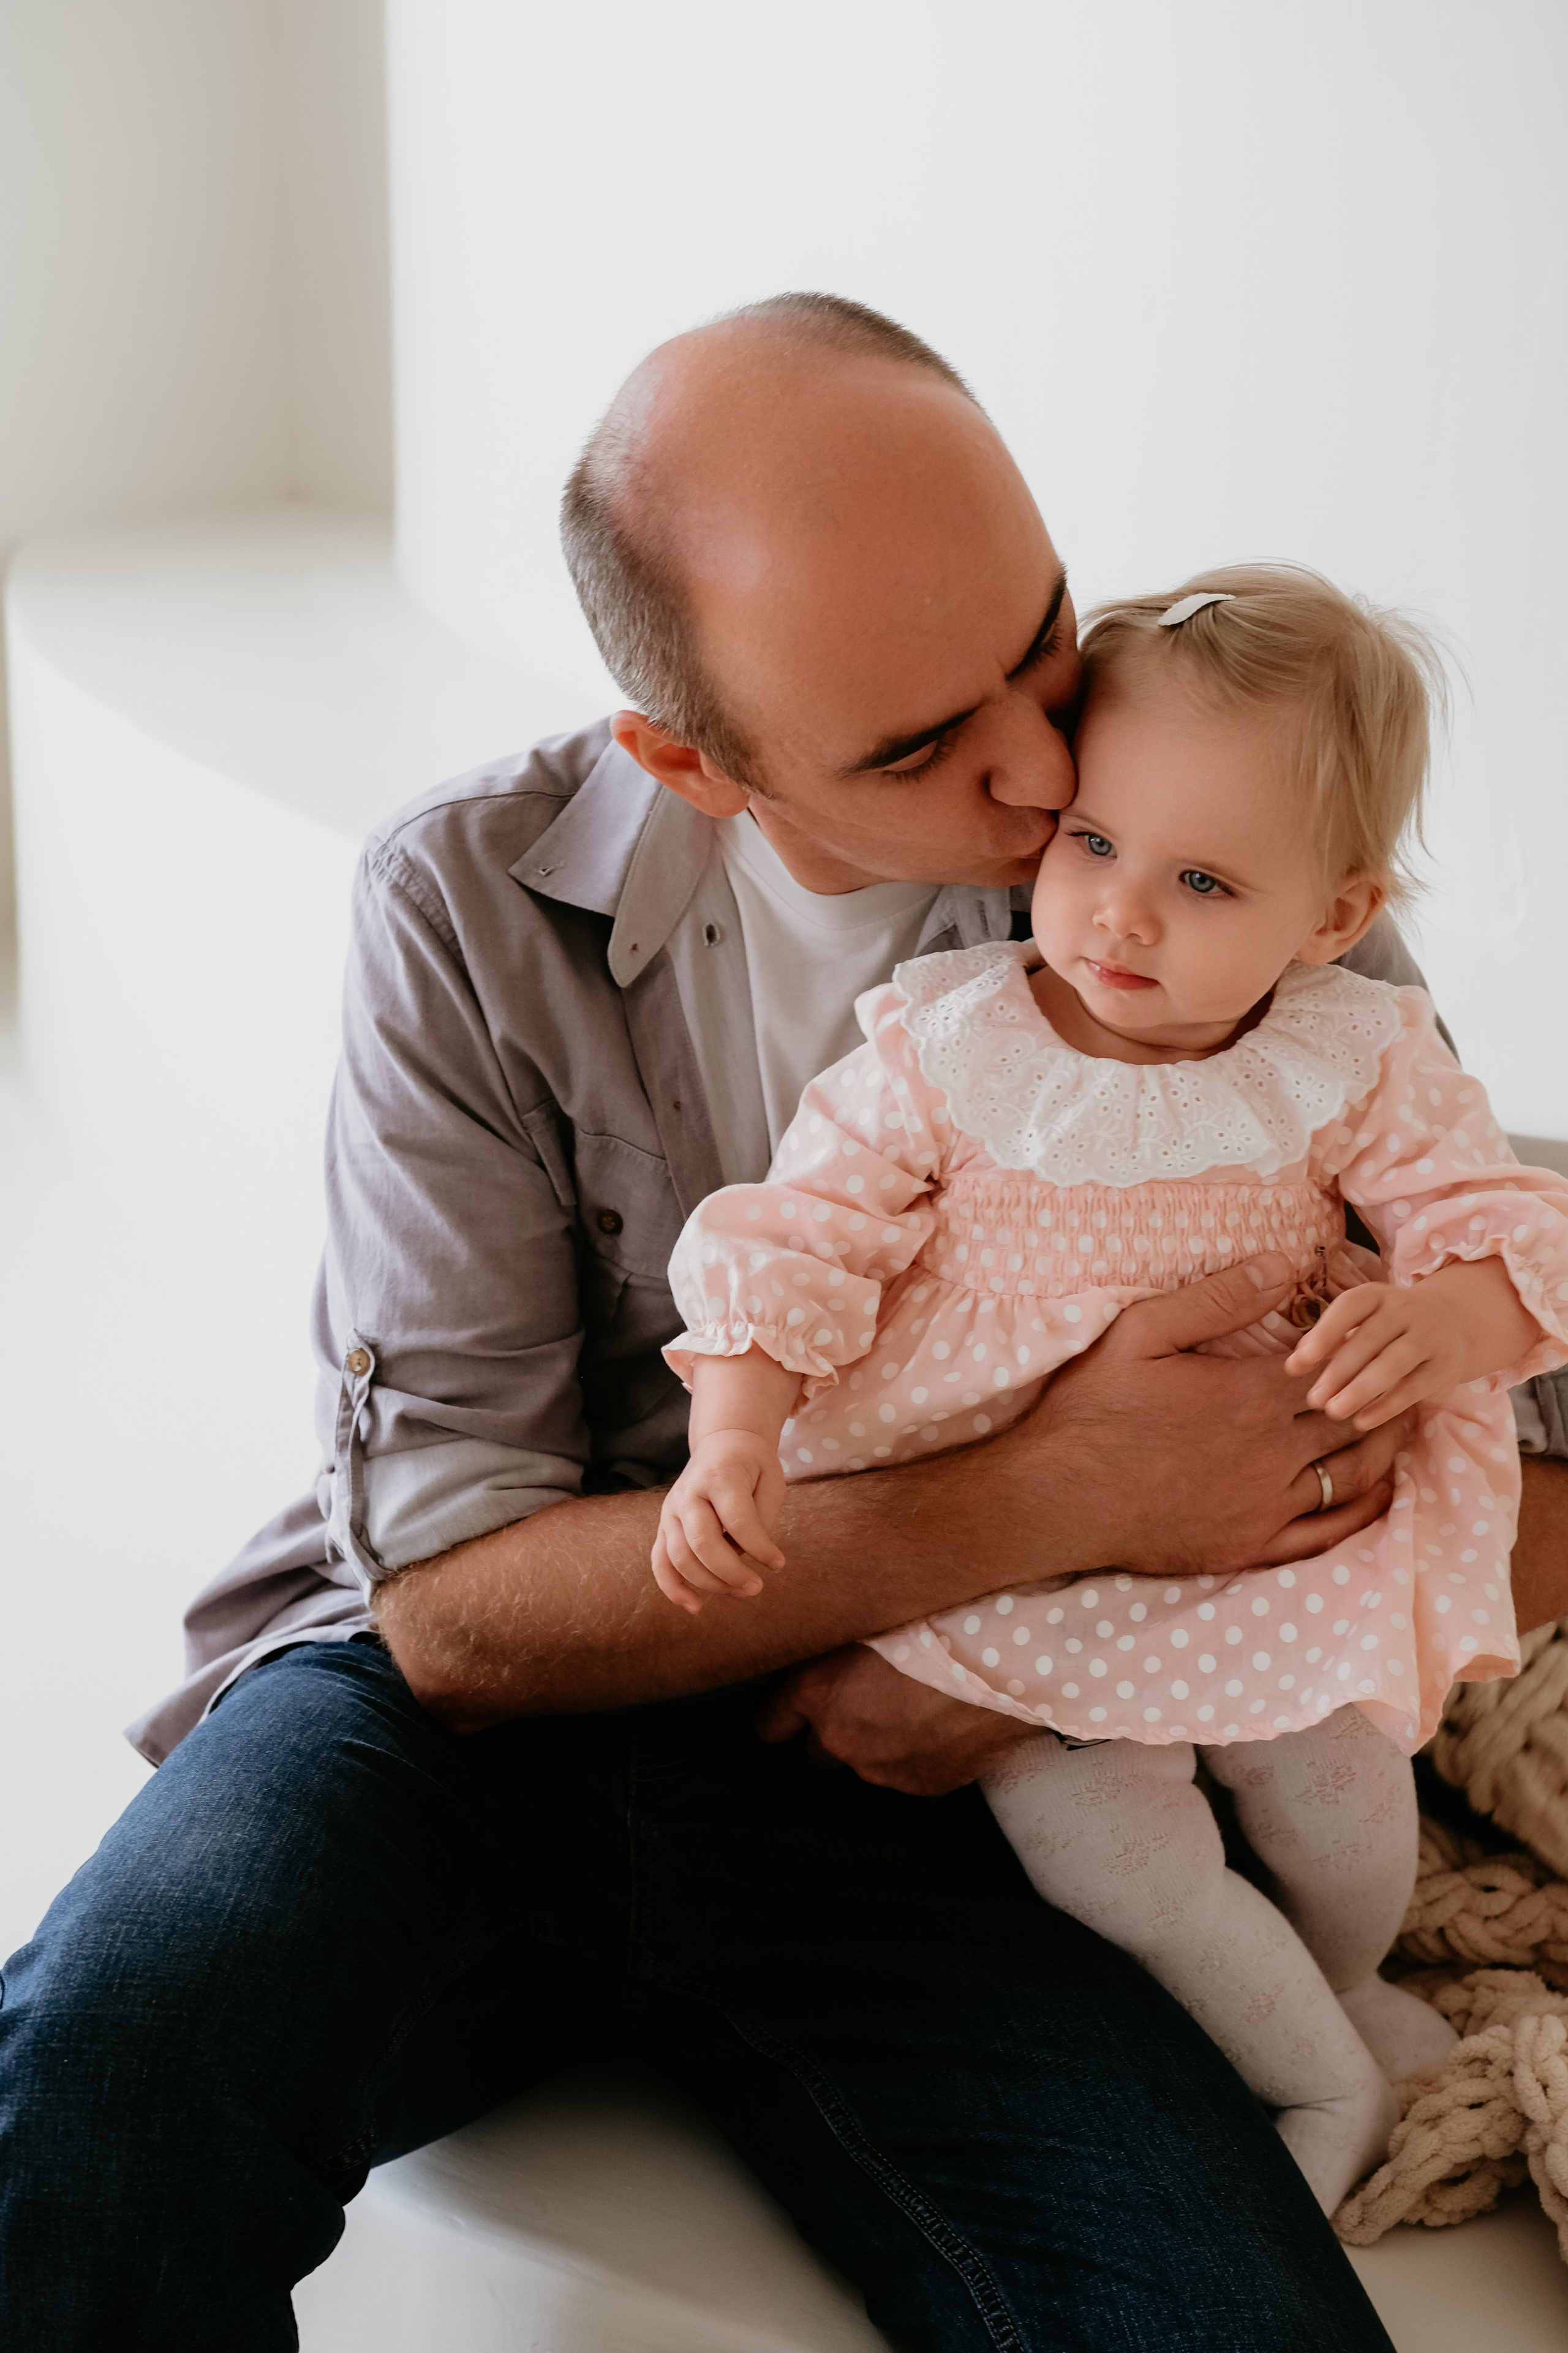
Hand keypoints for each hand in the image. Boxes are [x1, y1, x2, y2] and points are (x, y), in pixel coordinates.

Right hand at [652, 1432, 786, 1614]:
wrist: (723, 1443)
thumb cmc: (753, 1466)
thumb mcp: (771, 1482)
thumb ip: (759, 1519)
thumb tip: (742, 1558)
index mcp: (719, 1475)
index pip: (736, 1520)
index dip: (759, 1547)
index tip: (778, 1563)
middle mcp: (689, 1492)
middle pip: (702, 1542)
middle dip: (731, 1573)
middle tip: (756, 1587)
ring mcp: (671, 1510)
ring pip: (680, 1557)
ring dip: (710, 1584)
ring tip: (740, 1592)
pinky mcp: (664, 1525)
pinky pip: (660, 1562)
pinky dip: (673, 1587)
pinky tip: (695, 1606)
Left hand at [756, 1647, 1037, 1794]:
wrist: (1001, 1658)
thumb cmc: (936, 1623)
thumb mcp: (870, 1618)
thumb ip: (837, 1647)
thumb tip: (823, 1649)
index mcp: (819, 1693)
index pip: (770, 1723)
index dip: (781, 1715)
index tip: (789, 1711)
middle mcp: (841, 1739)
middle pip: (817, 1751)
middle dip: (836, 1729)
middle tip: (867, 1699)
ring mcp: (882, 1768)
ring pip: (865, 1762)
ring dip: (878, 1743)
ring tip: (913, 1708)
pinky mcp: (922, 1785)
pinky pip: (906, 1772)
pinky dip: (916, 1754)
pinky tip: (941, 1724)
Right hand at [1014, 1252, 1408, 1575]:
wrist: (1058, 1497)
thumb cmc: (1093, 1409)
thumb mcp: (1142, 1332)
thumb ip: (1217, 1299)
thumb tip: (1281, 1264)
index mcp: (1250, 1395)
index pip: (1332, 1368)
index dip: (1356, 1352)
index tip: (1369, 1339)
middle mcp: (1273, 1452)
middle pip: (1354, 1420)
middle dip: (1382, 1395)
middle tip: (1402, 1378)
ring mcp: (1267, 1504)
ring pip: (1352, 1475)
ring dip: (1383, 1448)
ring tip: (1397, 1425)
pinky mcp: (1253, 1545)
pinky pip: (1328, 1532)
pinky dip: (1362, 1511)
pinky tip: (1375, 1495)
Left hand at [1286, 1256, 1537, 1429]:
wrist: (1452, 1324)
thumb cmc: (1387, 1329)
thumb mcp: (1360, 1324)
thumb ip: (1328, 1341)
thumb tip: (1293, 1366)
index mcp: (1377, 1295)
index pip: (1349, 1308)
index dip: (1324, 1333)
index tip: (1300, 1363)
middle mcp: (1405, 1310)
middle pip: (1369, 1340)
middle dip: (1338, 1372)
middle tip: (1314, 1400)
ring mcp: (1429, 1336)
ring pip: (1392, 1364)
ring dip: (1360, 1390)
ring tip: (1334, 1411)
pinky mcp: (1445, 1366)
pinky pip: (1413, 1388)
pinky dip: (1386, 1406)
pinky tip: (1361, 1421)